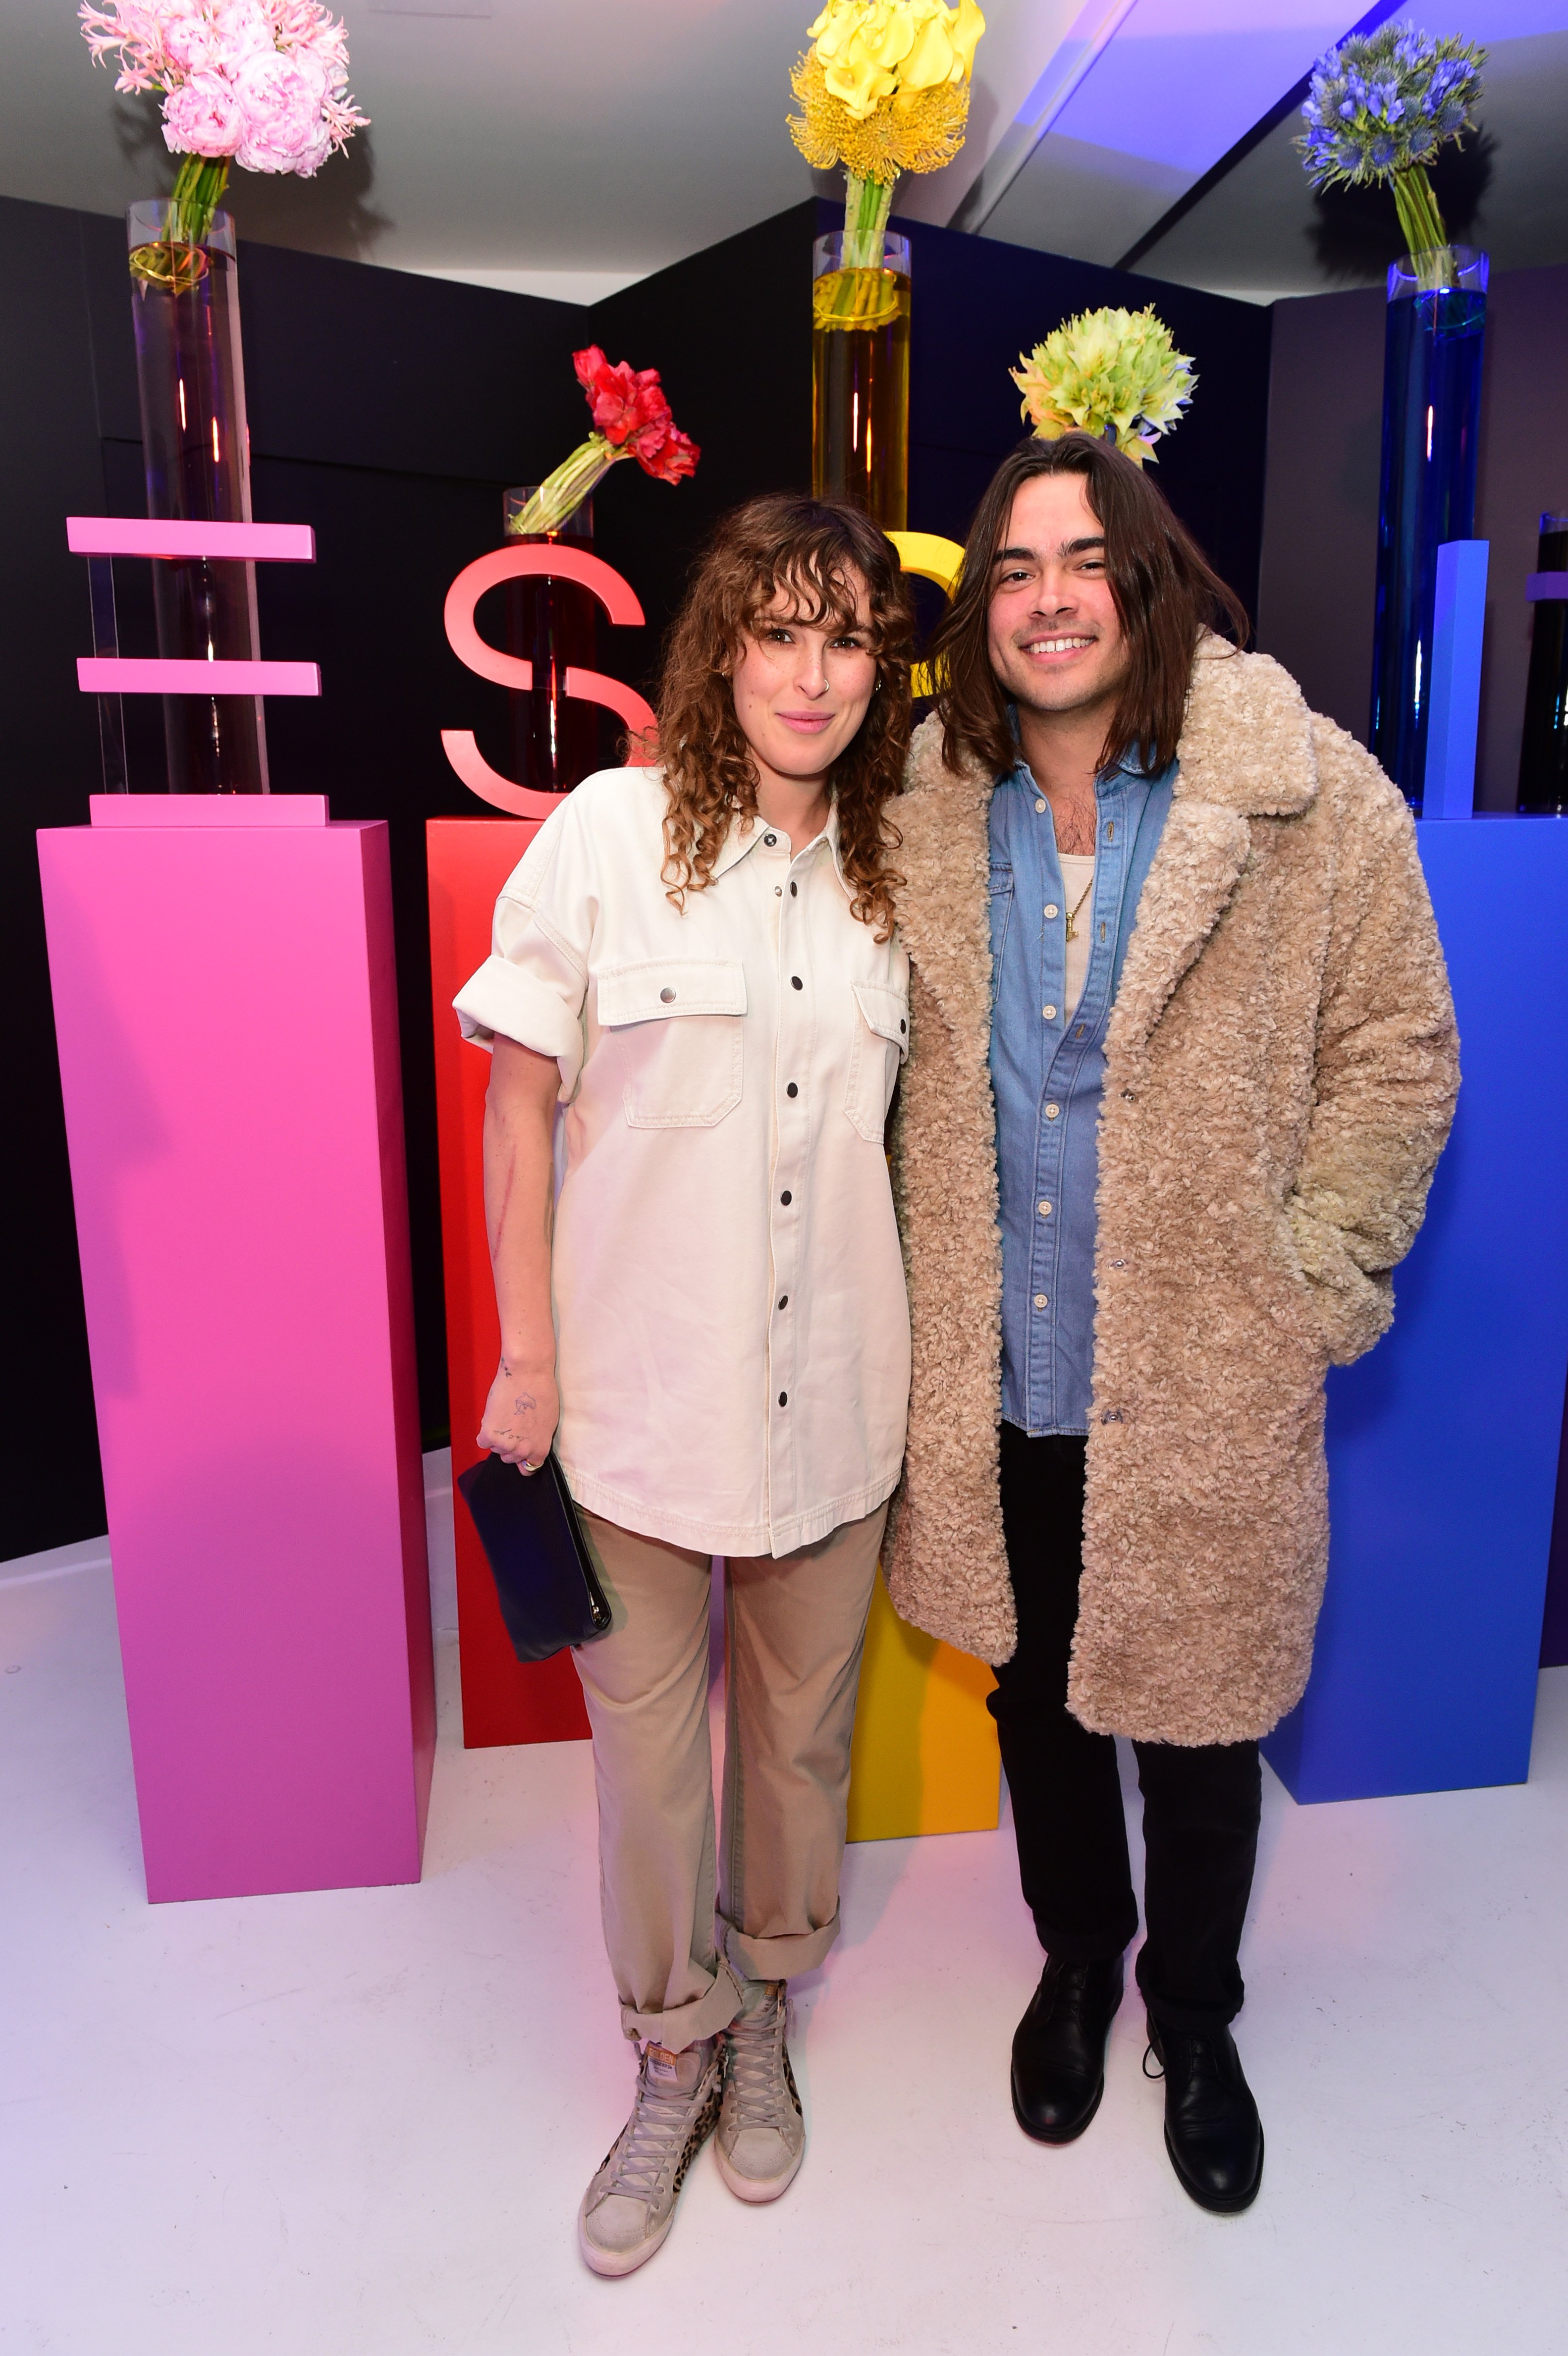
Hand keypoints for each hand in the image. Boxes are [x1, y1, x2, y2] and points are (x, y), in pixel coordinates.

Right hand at [478, 1357, 558, 1474]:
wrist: (526, 1374)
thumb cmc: (541, 1392)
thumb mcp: (548, 1422)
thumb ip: (537, 1438)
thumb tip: (528, 1444)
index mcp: (540, 1450)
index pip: (528, 1469)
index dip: (523, 1459)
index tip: (520, 1450)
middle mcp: (522, 1451)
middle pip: (509, 1458)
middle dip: (509, 1444)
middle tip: (512, 1425)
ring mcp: (505, 1445)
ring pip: (495, 1449)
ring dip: (497, 1437)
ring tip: (505, 1416)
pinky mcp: (489, 1435)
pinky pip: (482, 1441)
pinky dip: (485, 1431)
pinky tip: (494, 1417)